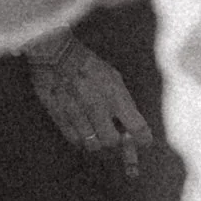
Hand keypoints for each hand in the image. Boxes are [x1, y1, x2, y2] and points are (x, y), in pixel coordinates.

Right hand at [24, 34, 152, 162]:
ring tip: (96, 131)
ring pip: (93, 144)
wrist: (56, 56)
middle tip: (114, 135)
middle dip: (116, 141)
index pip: (137, 127)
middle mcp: (97, 108)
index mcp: (115, 95)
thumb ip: (123, 102)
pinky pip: (75, 140)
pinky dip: (81, 140)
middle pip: (112, 142)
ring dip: (98, 141)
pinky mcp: (60, 118)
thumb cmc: (89, 65)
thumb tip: (129, 127)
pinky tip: (82, 130)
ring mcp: (78, 114)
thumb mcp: (113, 78)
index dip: (143, 139)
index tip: (144, 142)